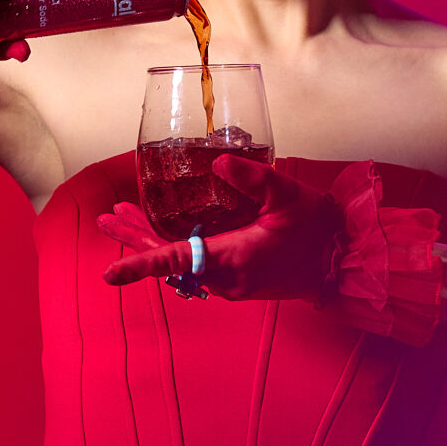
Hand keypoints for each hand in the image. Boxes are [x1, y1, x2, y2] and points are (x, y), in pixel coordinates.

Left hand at [95, 154, 342, 301]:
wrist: (340, 258)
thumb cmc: (316, 226)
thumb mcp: (288, 195)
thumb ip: (254, 178)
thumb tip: (218, 162)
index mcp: (234, 256)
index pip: (176, 261)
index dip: (140, 263)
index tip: (109, 274)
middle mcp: (226, 276)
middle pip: (168, 260)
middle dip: (135, 238)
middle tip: (107, 218)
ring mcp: (230, 283)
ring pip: (179, 264)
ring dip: (150, 241)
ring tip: (122, 218)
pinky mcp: (235, 281)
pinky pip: (195, 266)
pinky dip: (172, 249)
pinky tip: (161, 232)